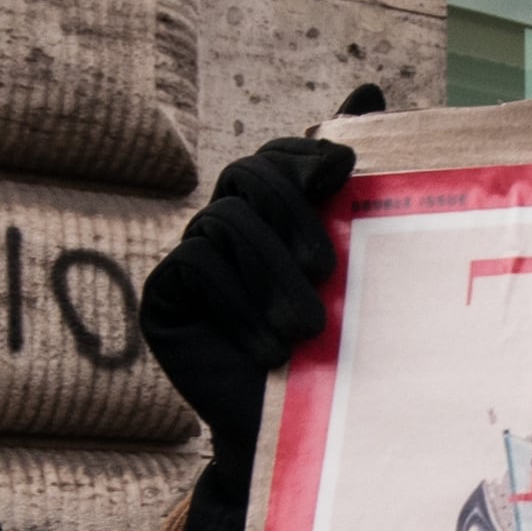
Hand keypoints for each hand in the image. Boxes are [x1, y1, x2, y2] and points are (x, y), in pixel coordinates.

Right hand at [141, 82, 382, 530]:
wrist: (292, 440)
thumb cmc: (335, 356)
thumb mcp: (356, 269)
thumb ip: (353, 187)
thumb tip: (368, 90)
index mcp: (273, 212)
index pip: (279, 156)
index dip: (306, 155)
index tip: (344, 171)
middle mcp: (226, 226)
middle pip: (246, 177)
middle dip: (290, 214)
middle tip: (328, 270)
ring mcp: (190, 260)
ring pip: (224, 222)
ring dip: (271, 274)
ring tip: (308, 329)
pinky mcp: (163, 298)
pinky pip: (193, 265)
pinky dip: (236, 301)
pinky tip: (269, 350)